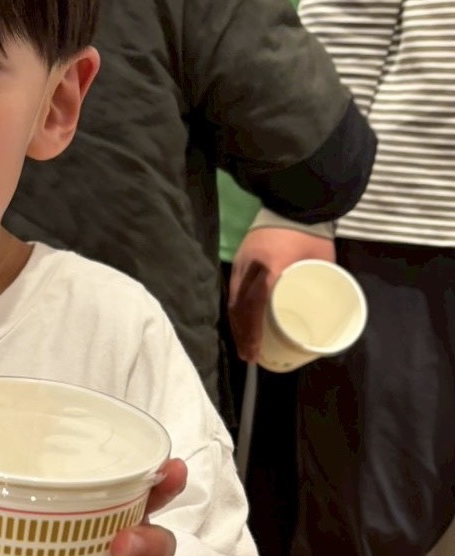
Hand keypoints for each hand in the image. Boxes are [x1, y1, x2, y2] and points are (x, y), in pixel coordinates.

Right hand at [228, 228, 335, 362]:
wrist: (294, 200)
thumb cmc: (312, 232)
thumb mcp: (321, 261)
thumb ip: (317, 284)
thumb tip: (322, 311)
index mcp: (271, 267)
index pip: (255, 304)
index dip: (252, 331)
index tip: (254, 351)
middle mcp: (250, 266)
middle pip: (239, 306)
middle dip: (242, 334)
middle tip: (249, 355)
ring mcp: (241, 262)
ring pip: (232, 299)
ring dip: (237, 324)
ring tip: (243, 343)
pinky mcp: (239, 259)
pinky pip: (232, 289)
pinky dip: (235, 309)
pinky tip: (240, 320)